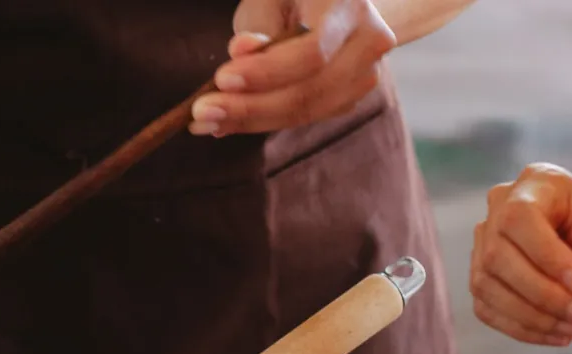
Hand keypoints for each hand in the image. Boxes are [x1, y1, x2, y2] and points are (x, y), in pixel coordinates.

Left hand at [189, 0, 395, 135]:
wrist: (335, 4)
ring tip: (206, 123)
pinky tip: (228, 122)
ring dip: (252, 121)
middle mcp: (369, 40)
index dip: (266, 72)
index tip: (222, 80)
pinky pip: (305, 117)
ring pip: (307, 111)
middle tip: (202, 114)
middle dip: (251, 107)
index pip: (312, 51)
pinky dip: (264, 122)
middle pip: (310, 90)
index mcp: (349, 5)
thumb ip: (259, 25)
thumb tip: (243, 52)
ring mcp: (367, 73)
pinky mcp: (351, 96)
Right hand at [470, 162, 571, 345]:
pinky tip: (554, 332)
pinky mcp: (480, 276)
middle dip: (541, 294)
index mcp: (536, 184)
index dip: (545, 256)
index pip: (520, 218)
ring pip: (487, 285)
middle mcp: (498, 209)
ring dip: (531, 316)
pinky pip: (487, 307)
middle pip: (498, 256)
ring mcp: (483, 244)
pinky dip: (521, 327)